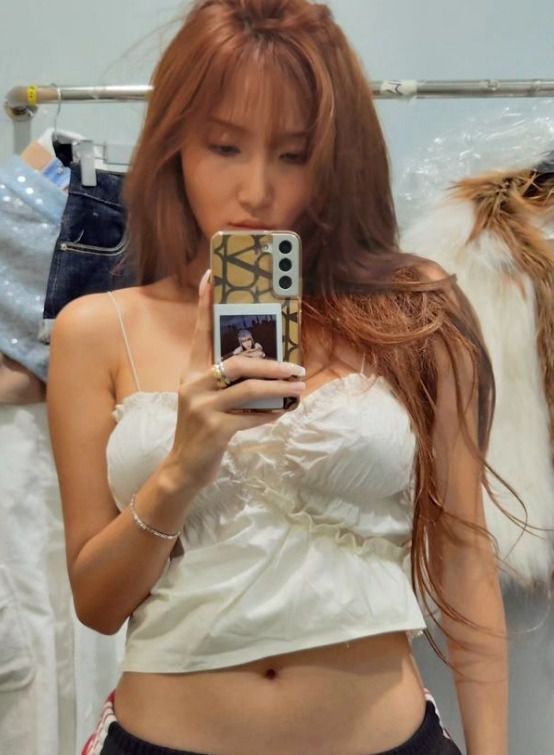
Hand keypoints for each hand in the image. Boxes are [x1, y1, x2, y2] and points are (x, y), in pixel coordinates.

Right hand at [163, 270, 305, 492]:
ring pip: (249, 388)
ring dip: (279, 387)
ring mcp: (202, 407)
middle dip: (272, 364)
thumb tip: (265, 365)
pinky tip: (282, 412)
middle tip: (297, 366)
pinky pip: (251, 416)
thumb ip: (225, 381)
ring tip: (299, 387)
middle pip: (238, 363)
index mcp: (191, 372)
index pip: (200, 332)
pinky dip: (270, 413)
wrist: (184, 468)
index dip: (204, 303)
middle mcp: (193, 385)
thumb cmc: (201, 429)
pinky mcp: (215, 429)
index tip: (212, 275)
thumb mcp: (205, 399)